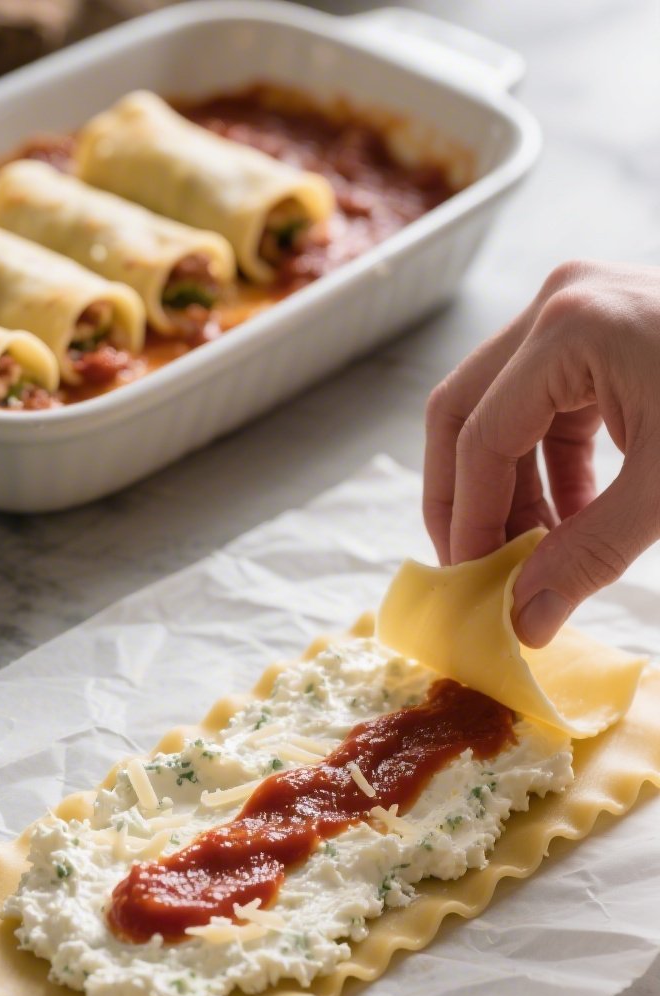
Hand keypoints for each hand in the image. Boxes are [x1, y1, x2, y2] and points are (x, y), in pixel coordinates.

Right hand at [423, 261, 659, 646]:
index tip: (474, 586)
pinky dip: (548, 467)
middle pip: (463, 411)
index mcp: (569, 329)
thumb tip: (524, 621)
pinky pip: (544, 406)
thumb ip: (590, 556)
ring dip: (508, 489)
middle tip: (474, 570)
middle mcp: (559, 305)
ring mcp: (578, 312)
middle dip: (465, 499)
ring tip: (530, 558)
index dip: (470, 520)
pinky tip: (567, 522)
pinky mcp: (599, 334)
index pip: (480, 436)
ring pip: (497, 410)